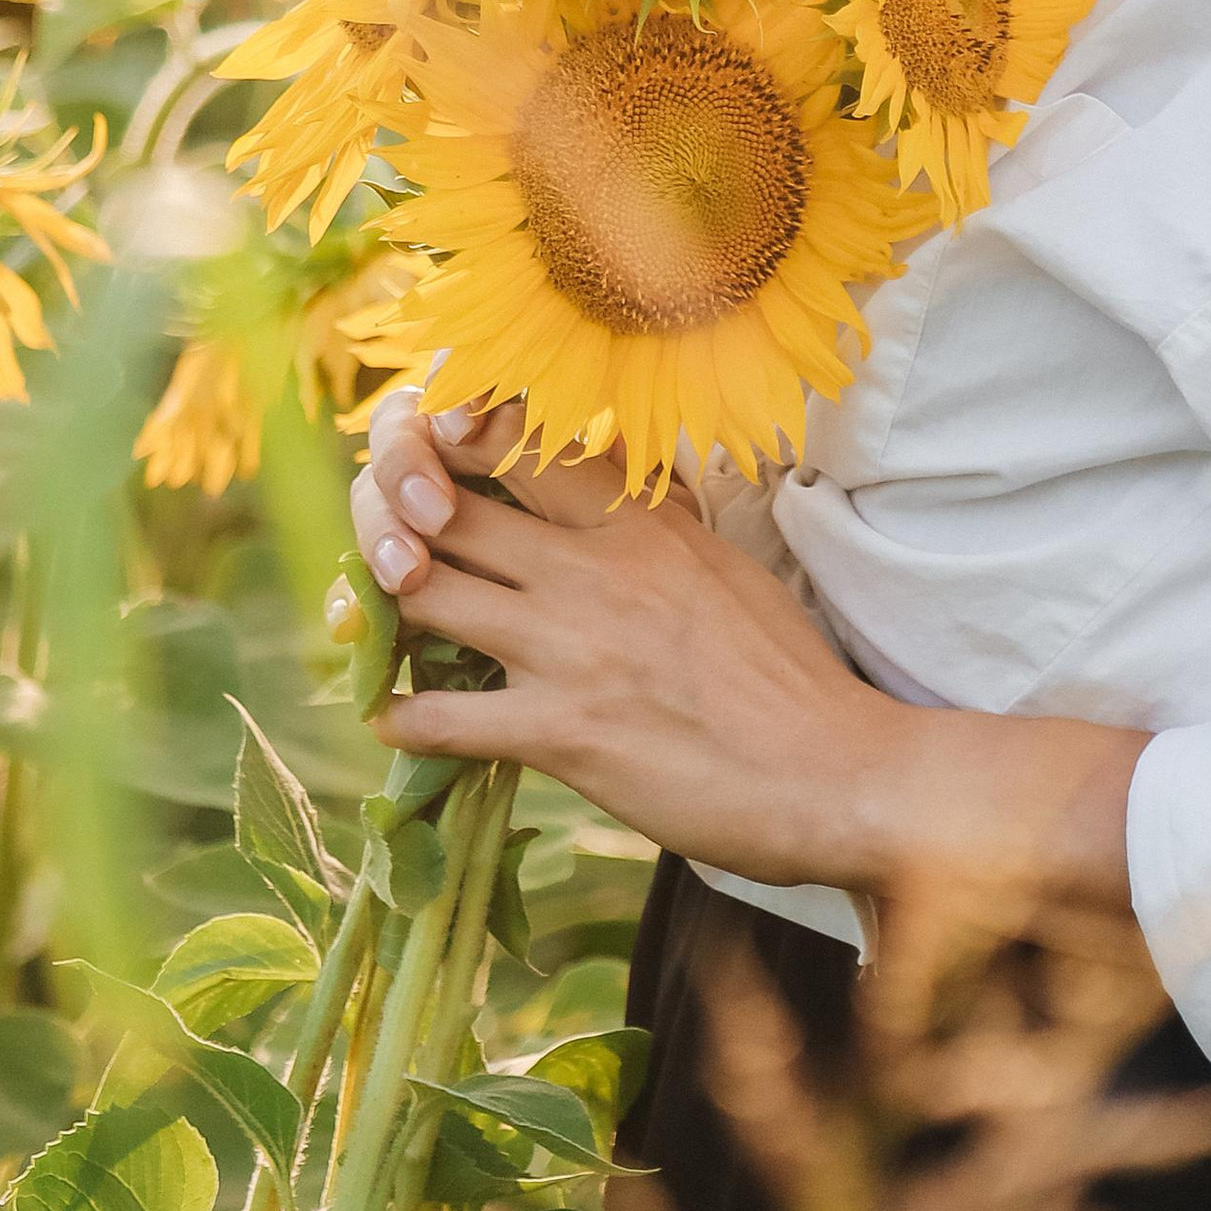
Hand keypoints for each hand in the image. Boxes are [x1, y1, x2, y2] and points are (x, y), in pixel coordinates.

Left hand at [347, 392, 1146, 907]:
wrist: (837, 774)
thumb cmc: (785, 676)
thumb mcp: (720, 567)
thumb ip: (652, 528)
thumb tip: (602, 503)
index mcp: (639, 518)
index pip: (518, 437)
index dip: (452, 436)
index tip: (431, 455)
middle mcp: (594, 566)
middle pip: (445, 506)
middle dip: (390, 517)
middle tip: (382, 544)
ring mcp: (571, 647)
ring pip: (426, 594)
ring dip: (381, 608)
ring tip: (373, 623)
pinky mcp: (561, 732)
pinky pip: (440, 717)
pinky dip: (400, 716)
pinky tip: (391, 718)